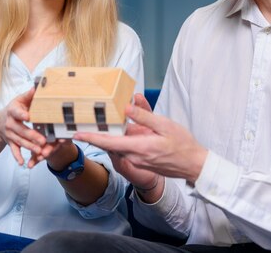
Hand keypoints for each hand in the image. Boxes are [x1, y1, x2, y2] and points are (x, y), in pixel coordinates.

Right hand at [0, 88, 70, 167]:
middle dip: (31, 136)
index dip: (22, 114)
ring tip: (39, 151)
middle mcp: (10, 123)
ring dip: (29, 147)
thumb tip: (37, 86)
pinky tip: (22, 163)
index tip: (28, 116)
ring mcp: (9, 134)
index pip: (17, 113)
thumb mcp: (20, 99)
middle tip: (42, 140)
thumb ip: (29, 95)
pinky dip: (17, 156)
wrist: (0, 121)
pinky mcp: (10, 142)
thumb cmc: (15, 108)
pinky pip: (13, 150)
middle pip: (21, 130)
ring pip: (19, 141)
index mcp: (12, 111)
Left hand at [75, 93, 208, 185]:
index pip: (109, 142)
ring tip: (106, 121)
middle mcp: (135, 157)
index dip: (91, 138)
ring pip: (119, 146)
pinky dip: (123, 139)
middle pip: (111, 144)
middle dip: (98, 134)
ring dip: (113, 135)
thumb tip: (127, 106)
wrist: (193, 165)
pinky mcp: (141, 162)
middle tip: (84, 122)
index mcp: (139, 147)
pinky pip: (127, 149)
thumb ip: (144, 115)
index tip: (76, 134)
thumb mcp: (164, 125)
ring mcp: (138, 161)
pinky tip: (127, 127)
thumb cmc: (182, 144)